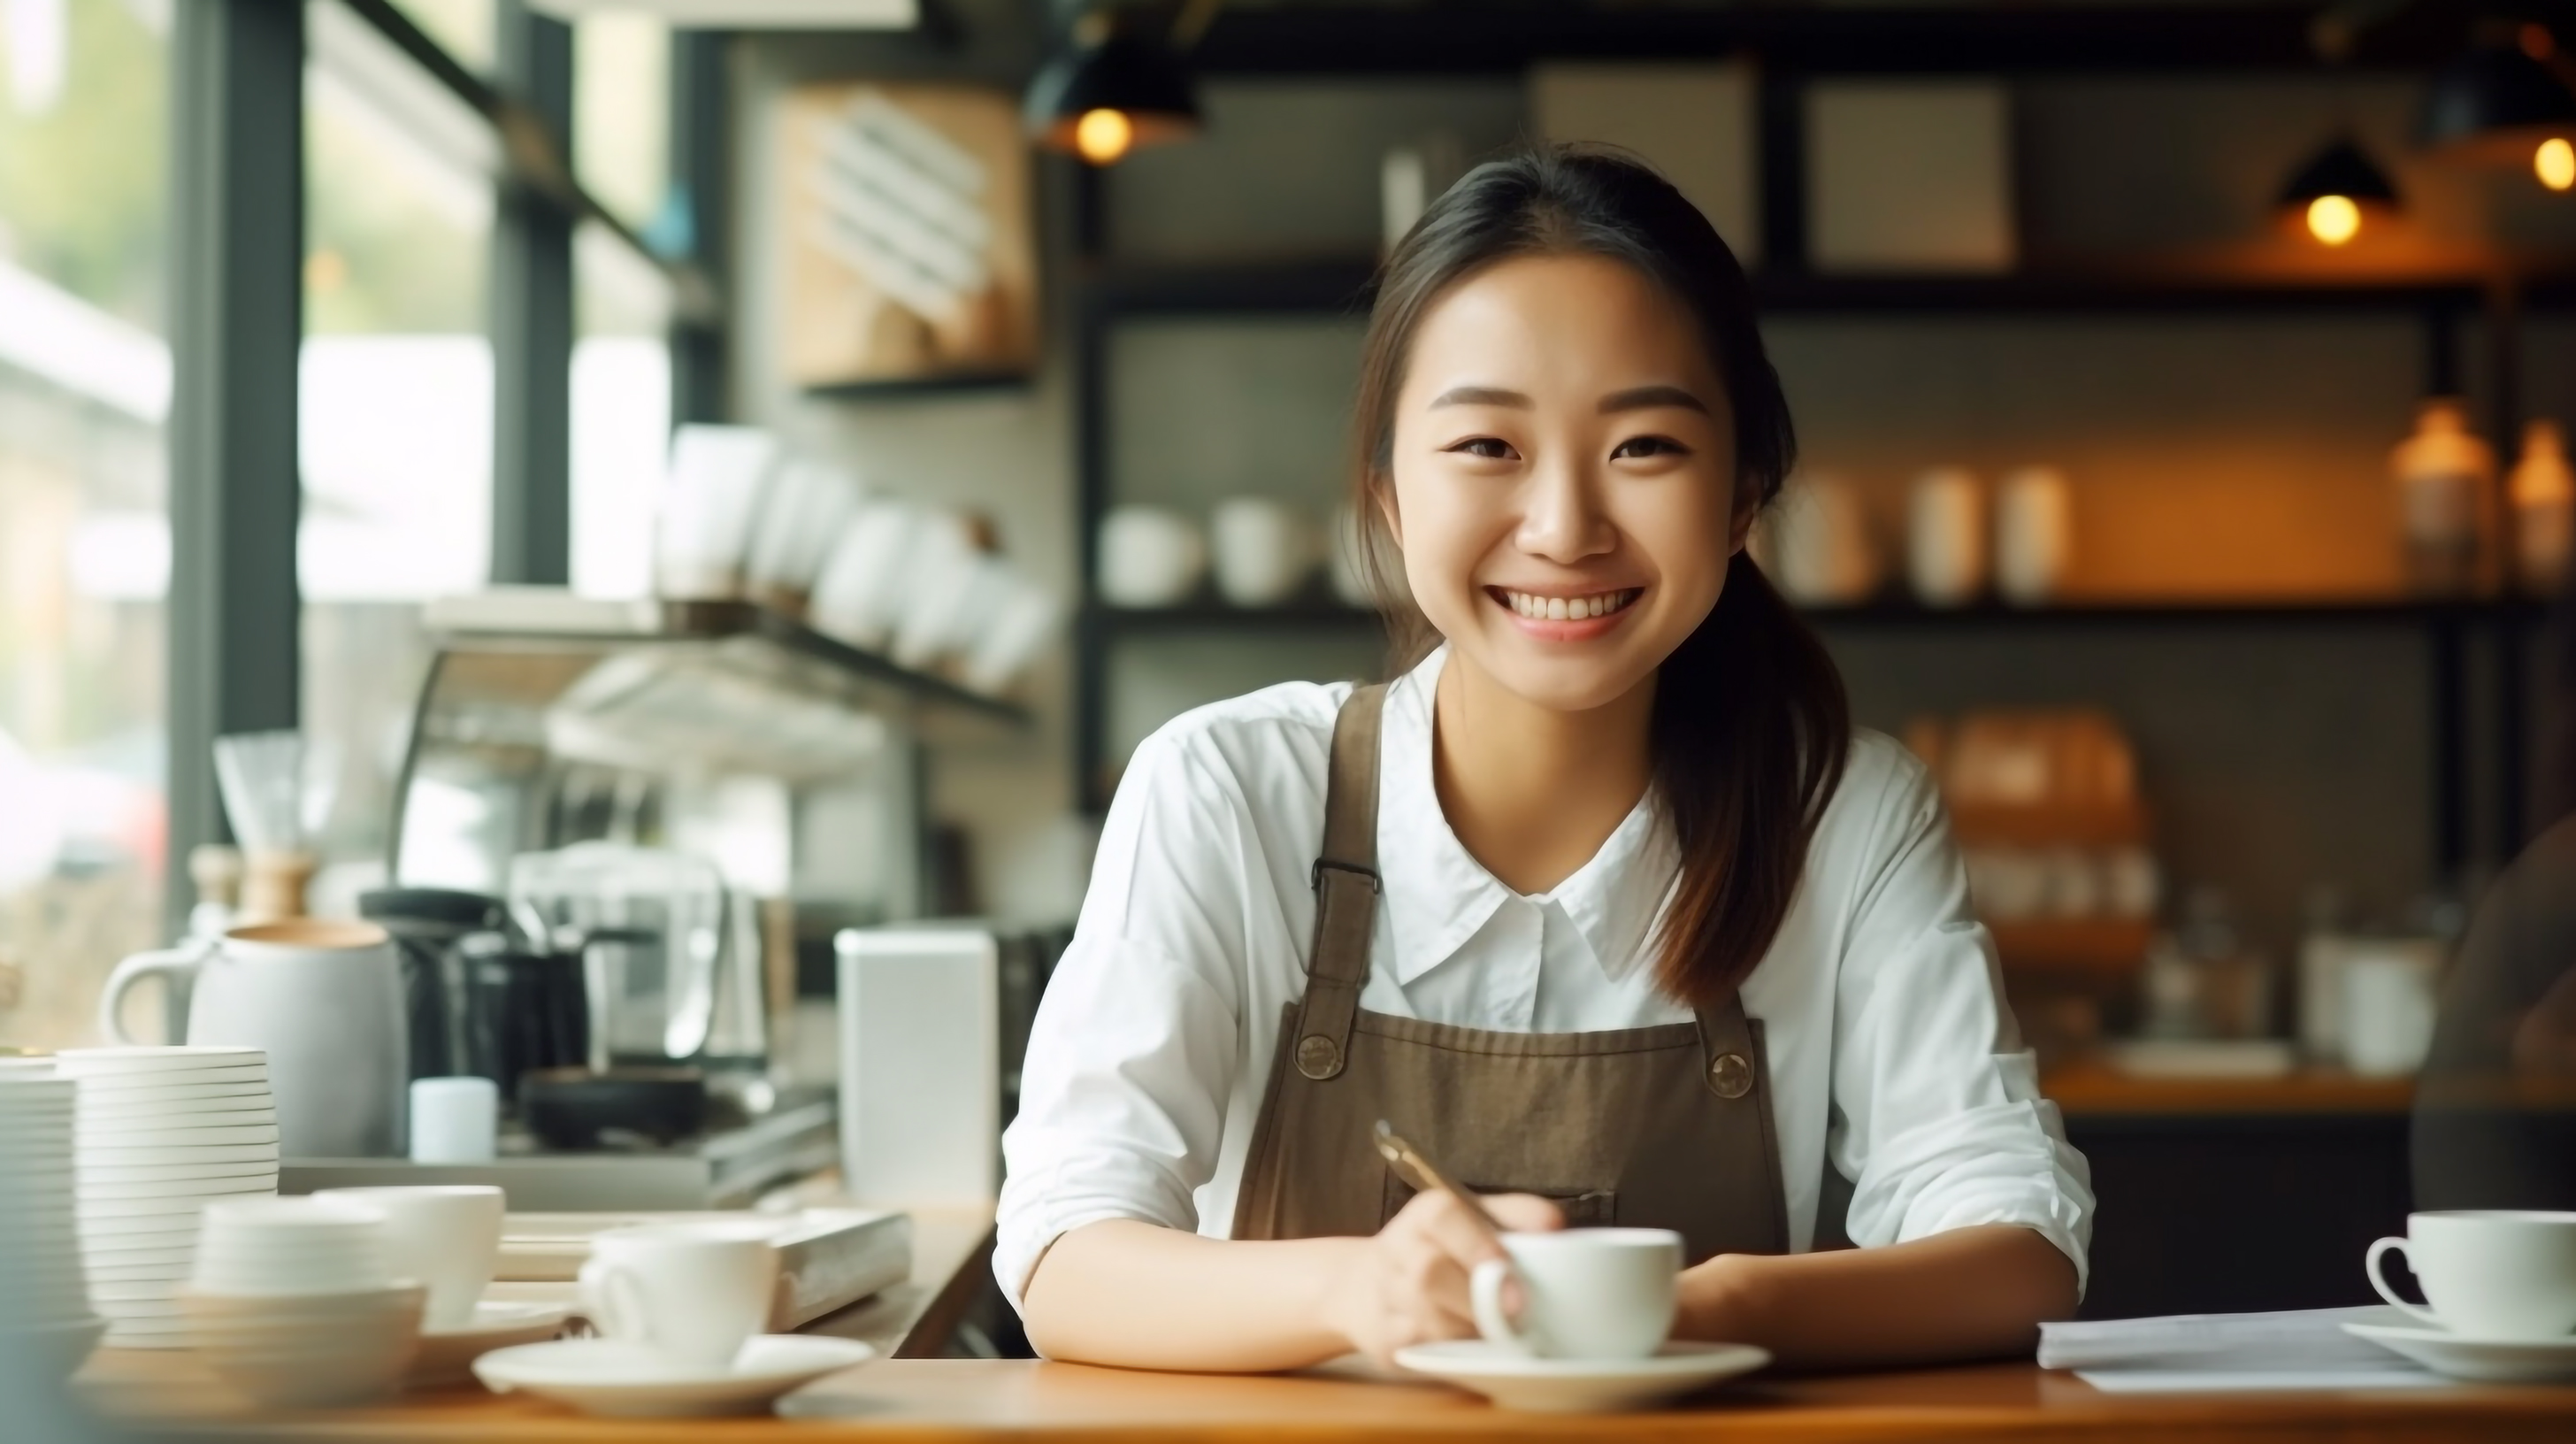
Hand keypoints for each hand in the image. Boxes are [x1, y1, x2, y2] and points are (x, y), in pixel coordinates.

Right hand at [1317, 1191, 1562, 1366]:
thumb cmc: (1445, 1252)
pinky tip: (1468, 1346)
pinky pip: (1422, 1355)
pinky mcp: (1385, 1343)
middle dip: (1477, 1297)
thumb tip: (1554, 1226)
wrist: (1368, 1288)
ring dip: (1469, 1330)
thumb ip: (1516, 1217)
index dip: (1476, 1243)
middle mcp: (1398, 1250)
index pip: (1443, 1215)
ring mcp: (1386, 1299)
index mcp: (1425, 1215)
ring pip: (1428, 1321)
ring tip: (1495, 1329)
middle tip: (1516, 1311)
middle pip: (1428, 1273)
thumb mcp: (1477, 1221)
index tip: (1508, 1267)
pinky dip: (1453, 1355)